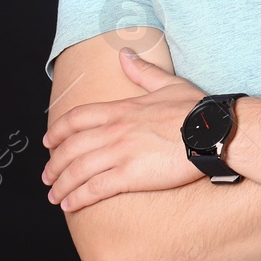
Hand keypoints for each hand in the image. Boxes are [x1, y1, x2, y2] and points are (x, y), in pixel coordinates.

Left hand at [40, 48, 207, 211]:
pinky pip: (95, 188)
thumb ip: (142, 71)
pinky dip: (78, 198)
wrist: (213, 131)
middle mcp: (115, 130)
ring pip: (78, 170)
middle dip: (54, 164)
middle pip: (71, 147)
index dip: (57, 130)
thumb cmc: (195, 110)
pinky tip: (70, 206)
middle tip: (47, 176)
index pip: (77, 118)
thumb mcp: (167, 83)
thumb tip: (125, 55)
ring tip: (54, 196)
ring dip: (62, 184)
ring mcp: (121, 152)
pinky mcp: (131, 175)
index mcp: (122, 109)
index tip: (48, 141)